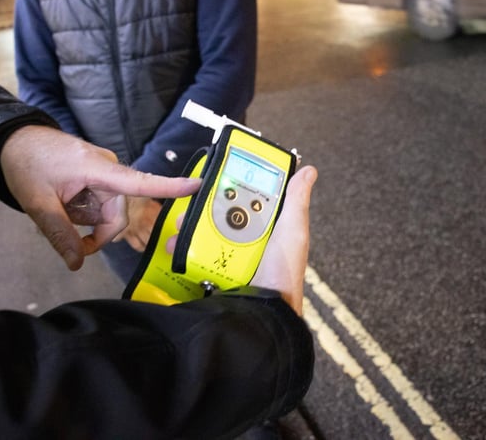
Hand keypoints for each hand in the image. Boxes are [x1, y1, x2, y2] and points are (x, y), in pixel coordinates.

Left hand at [0, 125, 200, 270]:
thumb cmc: (25, 164)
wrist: (11, 141)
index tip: (198, 186)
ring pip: (107, 211)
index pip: (140, 182)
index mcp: (99, 169)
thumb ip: (59, 233)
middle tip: (72, 244)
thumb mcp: (37, 203)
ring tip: (57, 211)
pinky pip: (99, 202)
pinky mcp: (95, 176)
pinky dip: (83, 211)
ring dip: (87, 221)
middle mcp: (108, 170)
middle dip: (97, 232)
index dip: (170, 187)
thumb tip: (77, 264)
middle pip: (118, 213)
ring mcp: (102, 172)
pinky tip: (63, 205)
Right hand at [165, 165, 316, 314]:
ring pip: (204, 232)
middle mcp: (248, 239)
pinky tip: (177, 245)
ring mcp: (230, 255)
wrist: (262, 312)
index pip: (249, 197)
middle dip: (203, 205)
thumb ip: (296, 201)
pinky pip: (196, 254)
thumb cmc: (284, 274)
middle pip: (221, 212)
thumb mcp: (292, 233)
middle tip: (192, 201)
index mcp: (268, 227)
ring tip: (181, 225)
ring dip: (189, 226)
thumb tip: (308, 171)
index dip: (234, 185)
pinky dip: (184, 248)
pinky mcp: (215, 270)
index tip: (217, 174)